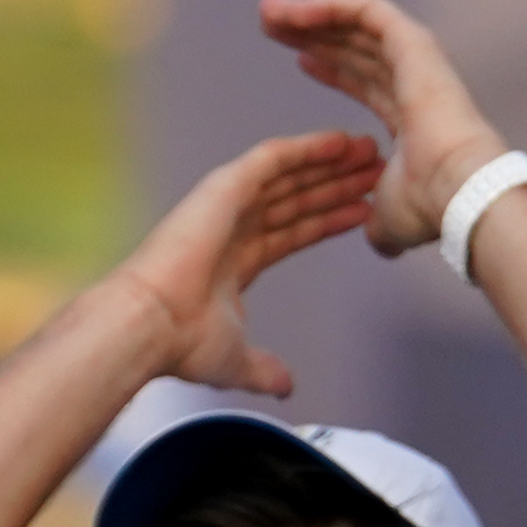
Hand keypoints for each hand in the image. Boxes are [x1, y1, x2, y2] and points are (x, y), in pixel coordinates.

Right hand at [86, 130, 379, 388]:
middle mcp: (233, 228)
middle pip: (297, 199)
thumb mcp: (236, 358)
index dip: (329, 220)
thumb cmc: (182, 343)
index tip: (363, 212)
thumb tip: (285, 387)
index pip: (293, 232)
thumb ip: (263, 368)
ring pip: (289, 175)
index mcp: (236, 261)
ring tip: (369, 150)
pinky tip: (339, 140)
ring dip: (329, 162)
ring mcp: (227, 205)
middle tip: (376, 171)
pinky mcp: (223, 188)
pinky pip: (273, 159)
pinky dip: (307, 148)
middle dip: (336, 185)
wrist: (151, 325)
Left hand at [260, 0, 506, 255]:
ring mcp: (418, 60)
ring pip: (358, 24)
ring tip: (269, 13)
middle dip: (315, 35)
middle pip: (357, 47)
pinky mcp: (414, 42)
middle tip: (271, 26)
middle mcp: (416, 82)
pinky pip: (367, 12)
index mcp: (412, 116)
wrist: (457, 191)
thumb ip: (379, 221)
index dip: (333, 69)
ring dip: (312, 16)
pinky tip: (294, 11)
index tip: (299, 61)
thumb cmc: (427, 207)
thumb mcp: (388, 215)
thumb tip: (378, 240)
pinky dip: (329, 7)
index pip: (368, 81)